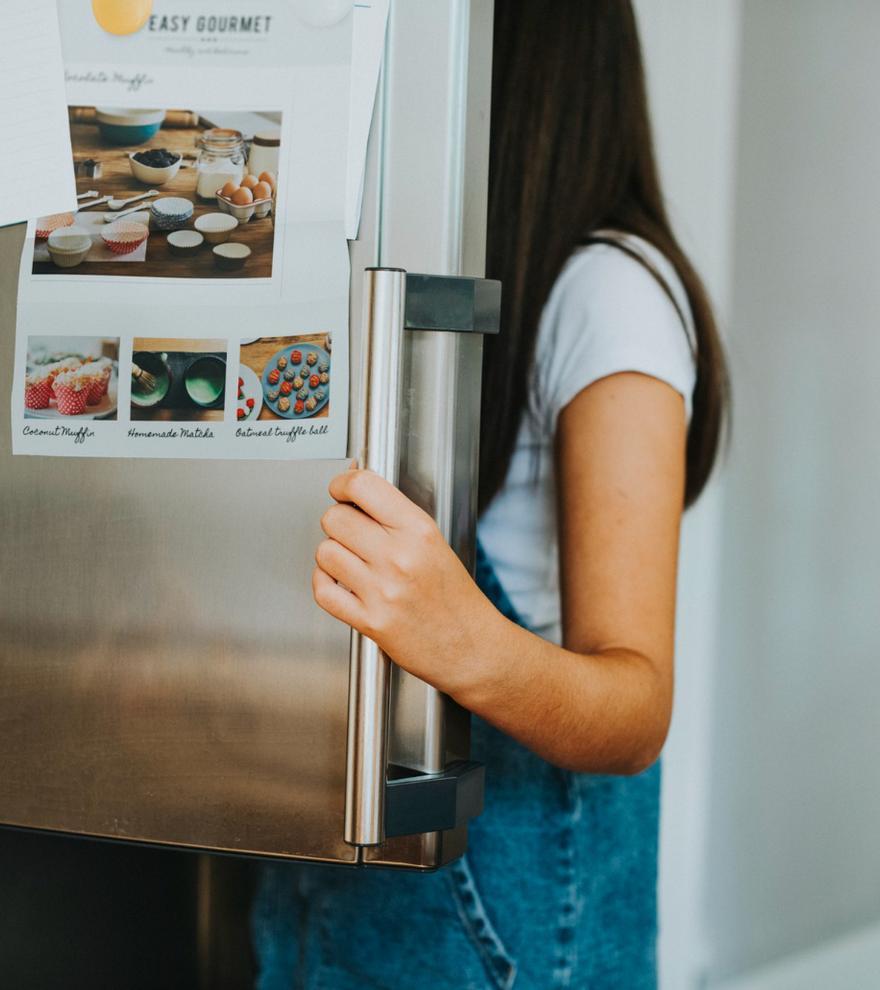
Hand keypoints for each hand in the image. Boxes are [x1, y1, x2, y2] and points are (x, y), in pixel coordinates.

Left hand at [313, 468, 496, 694]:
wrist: (472, 647)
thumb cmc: (456, 598)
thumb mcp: (435, 543)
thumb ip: (396, 518)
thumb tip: (356, 491)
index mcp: (419, 531)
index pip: (363, 487)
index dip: (343, 483)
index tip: (341, 489)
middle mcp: (399, 557)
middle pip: (335, 518)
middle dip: (337, 521)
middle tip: (349, 531)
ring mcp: (383, 590)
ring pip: (325, 552)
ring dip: (331, 554)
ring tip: (350, 561)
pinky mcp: (370, 621)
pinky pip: (323, 590)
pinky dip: (324, 583)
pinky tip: (339, 582)